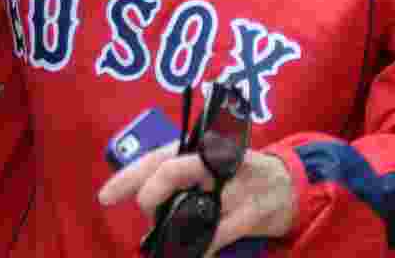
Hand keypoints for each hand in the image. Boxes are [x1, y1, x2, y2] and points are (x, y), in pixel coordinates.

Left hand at [98, 145, 295, 255]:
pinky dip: (200, 248)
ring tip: (165, 242)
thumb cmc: (240, 175)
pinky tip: (193, 254)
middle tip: (145, 214)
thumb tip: (149, 208)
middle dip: (148, 195)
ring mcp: (234, 185)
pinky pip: (216, 235)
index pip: (156, 157)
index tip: (104, 197)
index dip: (128, 176)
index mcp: (199, 147)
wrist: (290, 185)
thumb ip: (180, 179)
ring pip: (190, 207)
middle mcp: (214, 160)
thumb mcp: (210, 167)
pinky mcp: (251, 212)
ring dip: (172, 230)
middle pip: (169, 170)